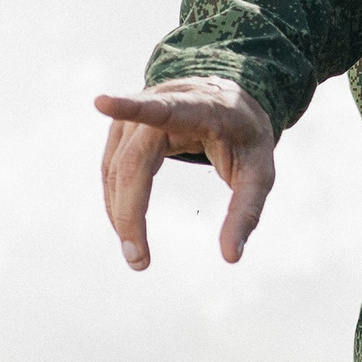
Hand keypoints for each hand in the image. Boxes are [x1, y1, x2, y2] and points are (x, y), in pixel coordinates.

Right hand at [93, 76, 275, 269]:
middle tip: (139, 260)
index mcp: (200, 108)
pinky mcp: (123, 130)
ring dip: (120, 212)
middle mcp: (160, 104)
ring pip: (115, 169)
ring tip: (137, 253)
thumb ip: (246, 212)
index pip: (162, 109)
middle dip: (130, 211)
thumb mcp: (260, 173)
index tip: (101, 101)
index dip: (131, 107)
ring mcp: (137, 117)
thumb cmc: (245, 137)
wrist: (229, 102)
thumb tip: (231, 257)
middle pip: (133, 161)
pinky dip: (117, 200)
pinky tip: (128, 225)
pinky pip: (111, 169)